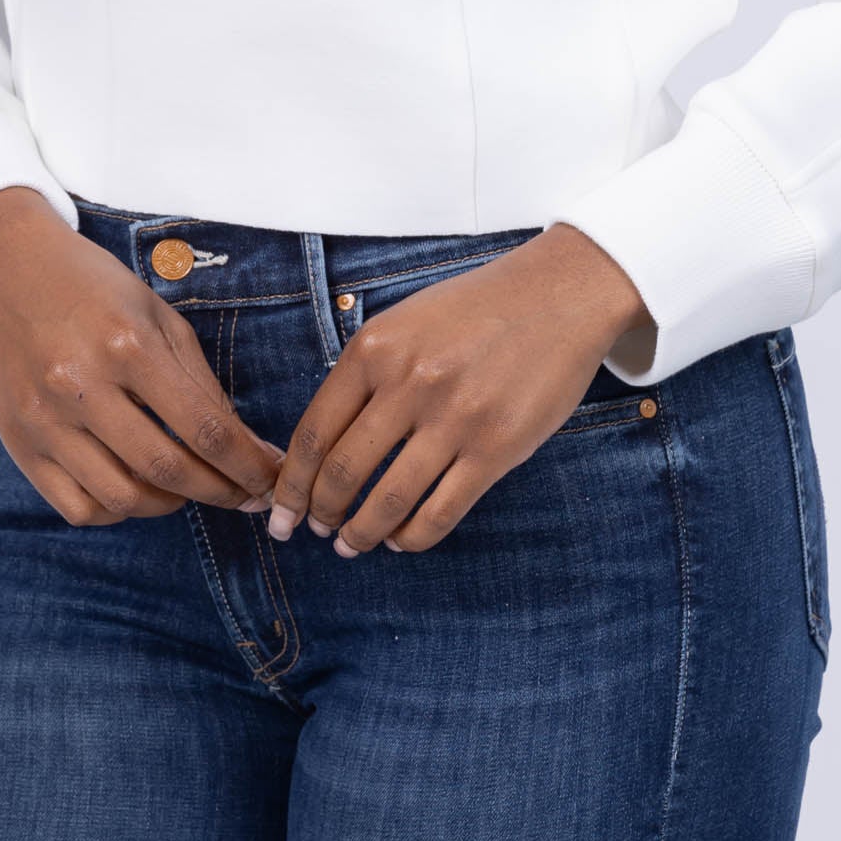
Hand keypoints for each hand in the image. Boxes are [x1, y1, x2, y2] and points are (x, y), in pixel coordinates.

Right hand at [0, 188, 283, 526]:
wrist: (8, 270)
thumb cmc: (93, 288)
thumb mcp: (158, 316)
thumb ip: (200, 383)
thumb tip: (245, 447)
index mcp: (127, 345)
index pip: (205, 428)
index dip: (248, 465)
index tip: (270, 479)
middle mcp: (81, 386)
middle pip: (168, 470)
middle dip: (221, 492)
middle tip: (244, 496)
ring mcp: (44, 420)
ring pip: (122, 499)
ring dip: (170, 505)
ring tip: (187, 489)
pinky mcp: (19, 444)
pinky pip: (77, 507)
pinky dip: (116, 511)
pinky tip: (134, 489)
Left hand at [265, 225, 649, 555]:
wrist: (560, 294)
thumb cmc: (478, 308)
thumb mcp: (405, 320)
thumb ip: (367, 372)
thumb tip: (326, 441)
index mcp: (375, 349)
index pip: (313, 433)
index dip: (291, 484)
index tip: (280, 510)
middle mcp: (409, 384)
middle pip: (342, 472)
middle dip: (320, 513)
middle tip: (316, 530)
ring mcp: (454, 419)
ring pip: (387, 500)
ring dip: (361, 534)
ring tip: (353, 545)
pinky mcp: (496, 449)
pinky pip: (440, 512)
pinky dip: (412, 536)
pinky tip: (402, 539)